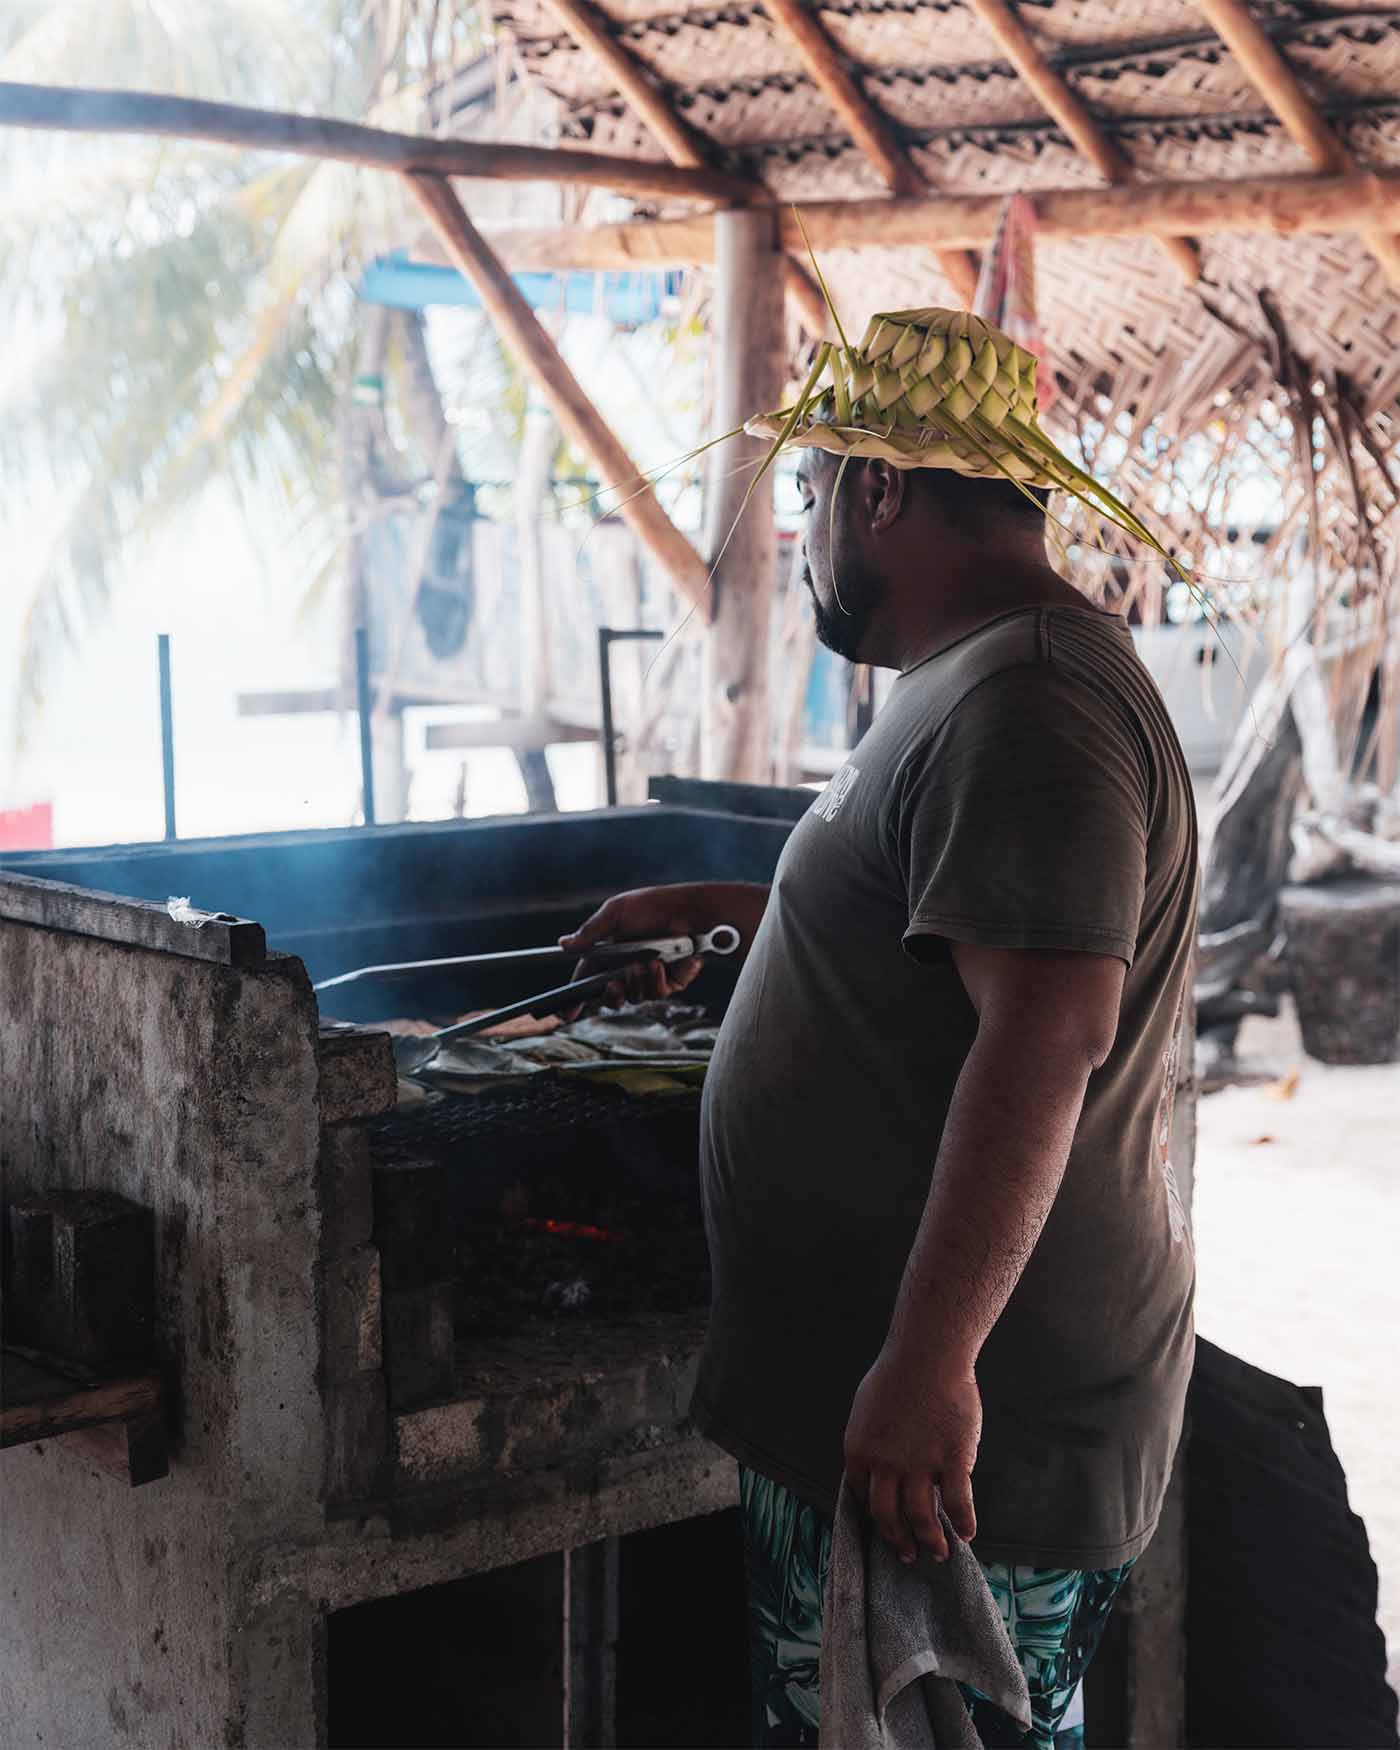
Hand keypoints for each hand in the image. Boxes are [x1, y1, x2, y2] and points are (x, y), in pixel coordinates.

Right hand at [559, 884, 712, 1009]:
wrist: (689, 910)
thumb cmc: (654, 905)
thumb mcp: (616, 913)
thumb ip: (591, 932)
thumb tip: (563, 945)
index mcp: (610, 954)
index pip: (588, 980)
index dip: (576, 998)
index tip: (566, 1012)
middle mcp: (627, 968)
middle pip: (610, 998)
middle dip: (610, 996)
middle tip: (612, 985)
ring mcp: (649, 977)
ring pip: (634, 997)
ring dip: (636, 982)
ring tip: (642, 963)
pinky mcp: (670, 982)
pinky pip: (657, 993)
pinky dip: (656, 979)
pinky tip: (660, 964)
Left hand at [842, 1344, 981, 1564]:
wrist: (928, 1354)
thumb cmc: (898, 1374)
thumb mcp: (867, 1409)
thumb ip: (872, 1441)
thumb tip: (877, 1465)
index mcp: (860, 1450)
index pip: (862, 1497)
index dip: (875, 1517)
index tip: (886, 1528)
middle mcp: (886, 1464)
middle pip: (888, 1516)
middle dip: (899, 1541)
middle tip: (908, 1555)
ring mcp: (920, 1464)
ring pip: (922, 1518)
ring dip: (931, 1540)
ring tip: (939, 1552)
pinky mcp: (953, 1460)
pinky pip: (959, 1503)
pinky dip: (964, 1523)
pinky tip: (967, 1533)